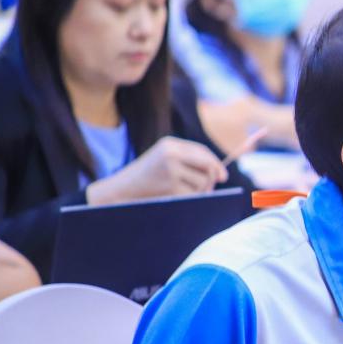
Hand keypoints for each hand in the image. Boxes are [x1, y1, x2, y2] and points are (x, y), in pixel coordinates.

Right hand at [86, 137, 227, 205]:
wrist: (119, 191)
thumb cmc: (144, 178)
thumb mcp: (163, 161)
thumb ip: (188, 162)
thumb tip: (218, 174)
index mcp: (170, 144)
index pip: (202, 152)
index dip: (215, 164)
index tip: (223, 176)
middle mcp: (172, 153)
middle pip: (207, 167)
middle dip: (211, 179)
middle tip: (208, 189)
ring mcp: (171, 169)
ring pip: (202, 182)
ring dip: (198, 191)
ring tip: (180, 193)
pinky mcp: (171, 186)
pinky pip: (193, 195)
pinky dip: (188, 199)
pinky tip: (173, 198)